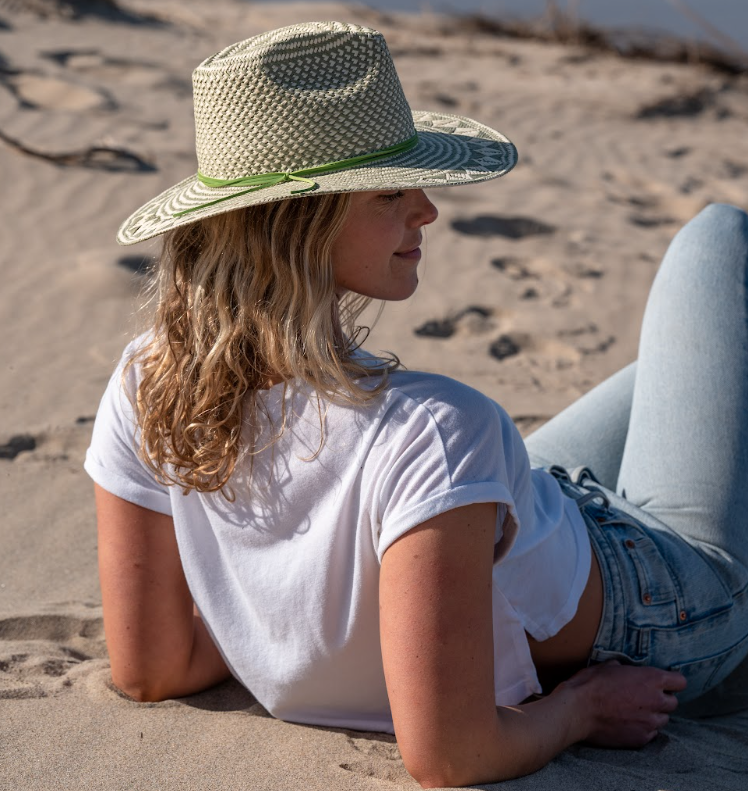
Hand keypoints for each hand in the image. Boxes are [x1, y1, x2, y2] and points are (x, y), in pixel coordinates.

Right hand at [562, 660, 686, 747]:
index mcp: (650, 679)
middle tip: (644, 697)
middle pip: (673, 702)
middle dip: (661, 699)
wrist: (577, 711)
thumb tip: (625, 670)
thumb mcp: (608, 666)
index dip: (672, 681)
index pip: (680, 682)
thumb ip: (625, 670)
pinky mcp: (641, 739)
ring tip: (634, 711)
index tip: (665, 682)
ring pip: (662, 719)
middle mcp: (656, 701)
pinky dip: (643, 728)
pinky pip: (650, 733)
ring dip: (652, 715)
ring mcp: (650, 722)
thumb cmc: (590, 684)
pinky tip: (627, 722)